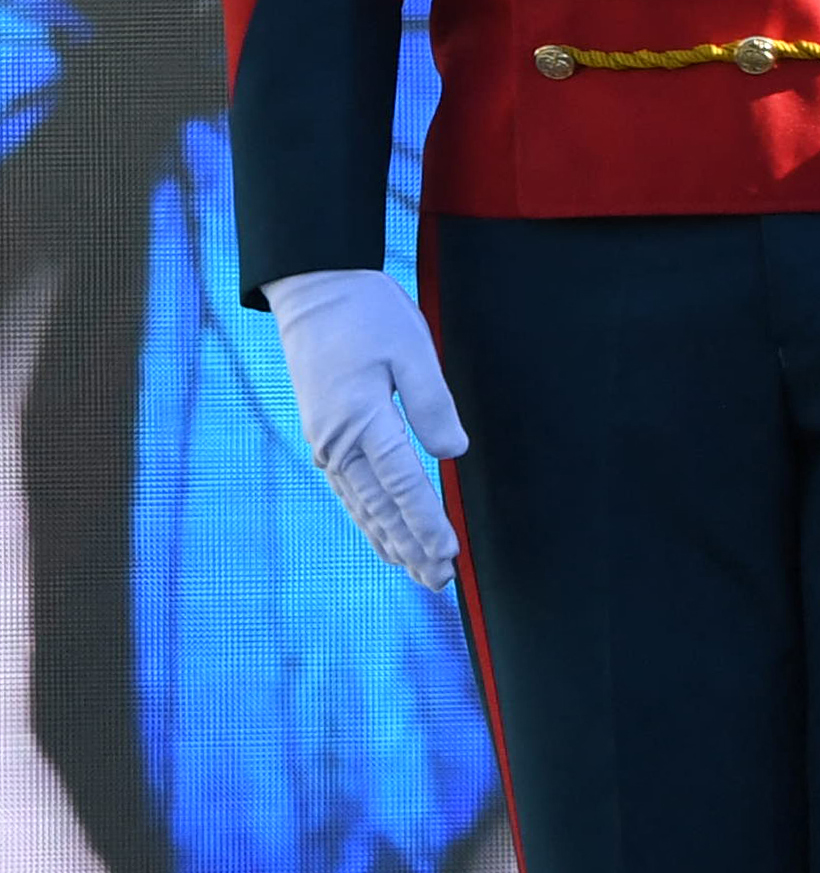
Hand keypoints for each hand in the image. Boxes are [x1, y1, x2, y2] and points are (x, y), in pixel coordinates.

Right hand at [262, 269, 471, 589]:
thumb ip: (432, 403)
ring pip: (362, 505)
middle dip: (411, 546)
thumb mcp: (411, 349)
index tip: (449, 555)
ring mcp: (327, 443)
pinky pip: (350, 489)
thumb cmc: (367, 314)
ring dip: (391, 540)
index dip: (427, 523)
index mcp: (361, 420)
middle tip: (441, 582)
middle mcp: (338, 442)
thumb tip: (451, 454)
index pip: (404, 485)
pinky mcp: (326, 437)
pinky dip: (369, 518)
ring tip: (418, 572)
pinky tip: (384, 536)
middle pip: (381, 508)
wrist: (314, 290)